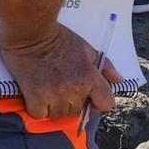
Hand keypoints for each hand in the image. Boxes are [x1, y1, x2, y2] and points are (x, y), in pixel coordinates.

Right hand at [0, 24, 118, 120]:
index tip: (90, 99)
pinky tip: (38, 96)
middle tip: (64, 88)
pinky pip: (40, 114)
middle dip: (73, 103)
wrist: (31, 33)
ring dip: (56, 108)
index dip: (99, 103)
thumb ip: (105, 67)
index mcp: (90, 77)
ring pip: (59, 115)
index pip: (106, 103)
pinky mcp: (35, 96)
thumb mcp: (87, 49)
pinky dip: (39, 108)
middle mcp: (74, 89)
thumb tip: (118, 80)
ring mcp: (54, 94)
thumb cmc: (59, 38)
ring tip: (50, 92)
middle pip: (78, 112)